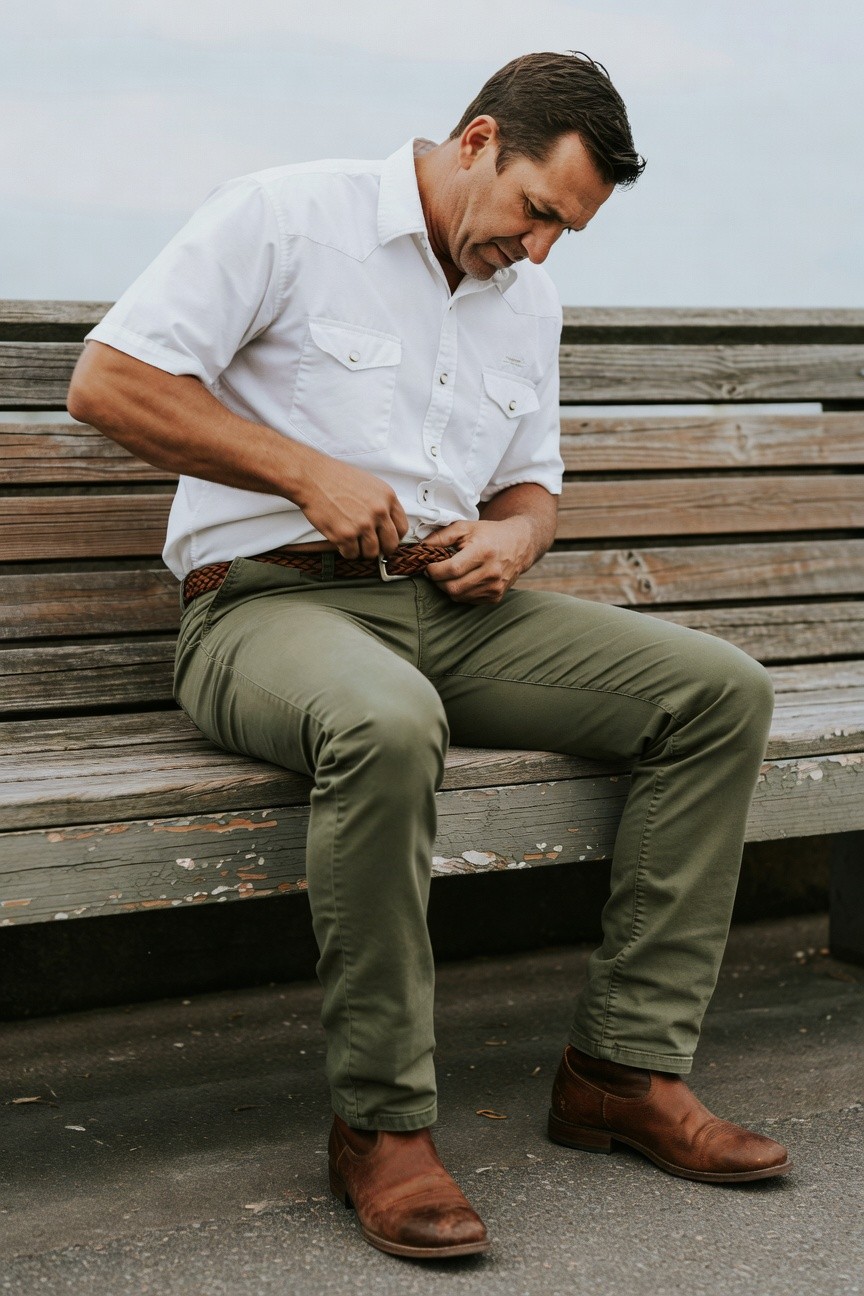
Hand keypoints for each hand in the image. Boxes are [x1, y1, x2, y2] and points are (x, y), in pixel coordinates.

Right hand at [293, 453, 408, 558]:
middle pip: (390, 544)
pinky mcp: (345, 535)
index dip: (395, 537)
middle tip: (372, 548)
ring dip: (362, 550)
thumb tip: (387, 525)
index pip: (402, 527)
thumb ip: (381, 503)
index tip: (388, 540)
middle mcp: (378, 512)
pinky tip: (340, 540)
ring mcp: (362, 525)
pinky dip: (345, 551)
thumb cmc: (337, 478)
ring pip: (371, 553)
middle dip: (382, 549)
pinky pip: (351, 554)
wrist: (312, 477)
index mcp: (387, 497)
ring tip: (352, 541)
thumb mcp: (369, 484)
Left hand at [424, 518, 532, 602]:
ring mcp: (495, 587)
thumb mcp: (465, 528)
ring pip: (458, 596)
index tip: (429, 566)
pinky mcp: (496, 597)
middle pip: (453, 587)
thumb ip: (441, 537)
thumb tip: (420, 548)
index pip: (451, 569)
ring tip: (449, 574)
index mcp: (483, 552)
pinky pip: (468, 600)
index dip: (434, 570)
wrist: (520, 544)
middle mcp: (492, 572)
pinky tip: (463, 580)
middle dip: (438, 581)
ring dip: (448, 587)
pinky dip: (460, 592)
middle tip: (436, 572)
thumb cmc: (490, 534)